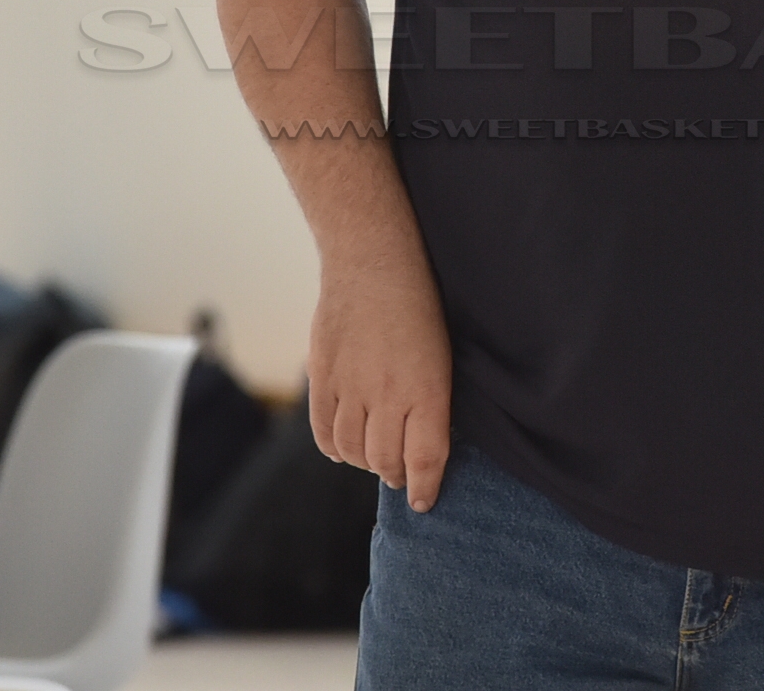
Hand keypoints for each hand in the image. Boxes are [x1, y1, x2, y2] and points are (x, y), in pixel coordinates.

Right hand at [306, 249, 452, 508]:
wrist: (373, 261)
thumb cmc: (420, 305)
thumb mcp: (442, 354)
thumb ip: (432, 401)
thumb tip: (424, 445)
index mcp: (428, 390)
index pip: (425, 459)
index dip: (424, 488)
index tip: (423, 502)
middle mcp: (389, 395)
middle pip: (386, 460)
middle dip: (395, 475)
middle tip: (400, 475)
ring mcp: (351, 387)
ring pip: (353, 450)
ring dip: (365, 462)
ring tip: (374, 457)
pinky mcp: (322, 377)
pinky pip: (324, 431)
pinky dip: (334, 448)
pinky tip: (344, 447)